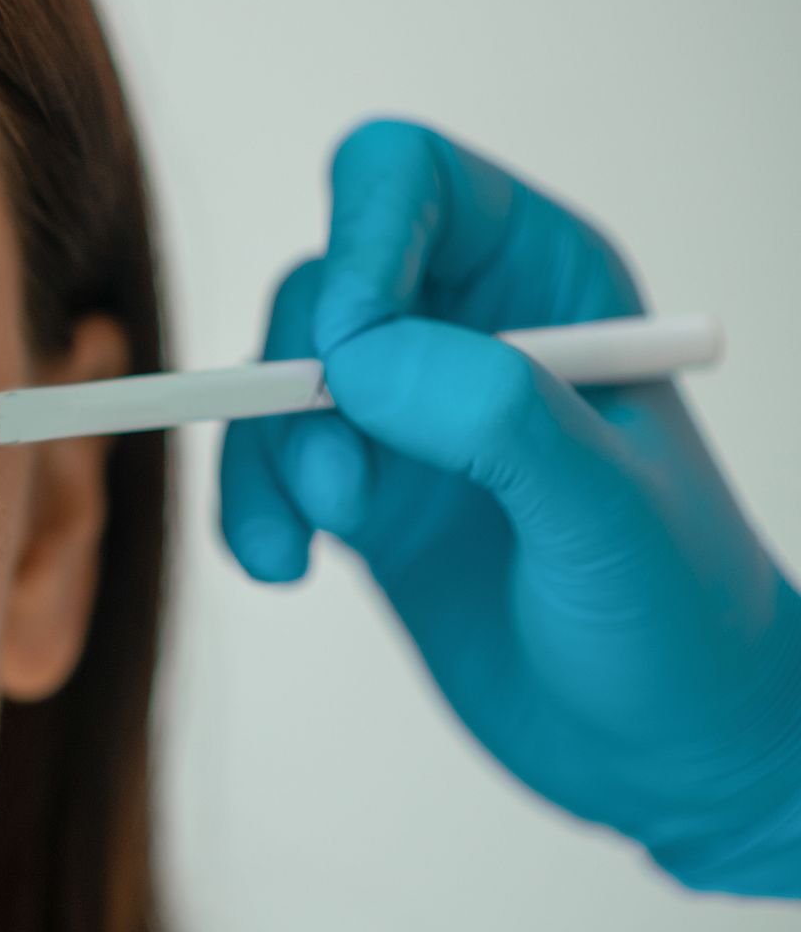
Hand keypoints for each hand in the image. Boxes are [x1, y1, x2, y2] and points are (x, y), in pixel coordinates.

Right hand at [215, 116, 800, 896]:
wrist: (667, 752)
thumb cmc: (681, 620)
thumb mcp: (609, 512)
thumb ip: (496, 416)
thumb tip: (355, 358)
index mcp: (546, 280)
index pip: (408, 180)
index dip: (358, 238)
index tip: (348, 348)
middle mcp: (463, 327)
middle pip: (318, 283)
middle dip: (304, 381)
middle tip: (348, 488)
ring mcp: (403, 414)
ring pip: (273, 381)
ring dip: (272, 460)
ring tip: (321, 545)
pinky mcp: (361, 495)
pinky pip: (261, 468)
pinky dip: (249, 513)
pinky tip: (286, 571)